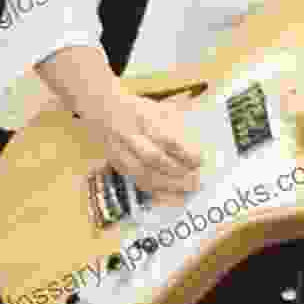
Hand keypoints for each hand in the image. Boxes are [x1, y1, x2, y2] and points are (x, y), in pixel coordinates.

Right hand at [74, 87, 202, 205]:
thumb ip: (178, 124)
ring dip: (166, 184)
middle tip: (196, 179)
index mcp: (143, 116)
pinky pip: (134, 181)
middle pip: (152, 157)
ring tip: (187, 189)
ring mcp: (118, 150)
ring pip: (141, 173)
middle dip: (176, 171)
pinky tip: (170, 194)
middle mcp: (128, 133)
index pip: (165, 137)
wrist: (102, 109)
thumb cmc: (139, 109)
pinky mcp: (114, 163)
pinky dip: (154, 190)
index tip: (200, 160)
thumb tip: (200, 146)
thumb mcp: (160, 108)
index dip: (184, 152)